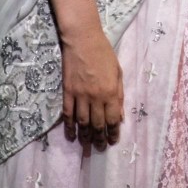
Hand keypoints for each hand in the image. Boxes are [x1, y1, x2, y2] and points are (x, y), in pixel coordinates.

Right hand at [60, 27, 123, 151]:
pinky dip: (69, 126)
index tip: (112, 142)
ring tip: (86, 146)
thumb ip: (119, 94)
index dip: (112, 133)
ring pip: (82, 122)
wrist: (82, 39)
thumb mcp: (118, 71)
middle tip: (98, 148)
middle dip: (99, 139)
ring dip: (85, 136)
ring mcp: (80, 95)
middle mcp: (96, 97)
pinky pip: (68, 113)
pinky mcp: (67, 91)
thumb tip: (120, 116)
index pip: (113, 119)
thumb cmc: (103, 52)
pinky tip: (71, 135)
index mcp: (111, 92)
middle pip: (97, 124)